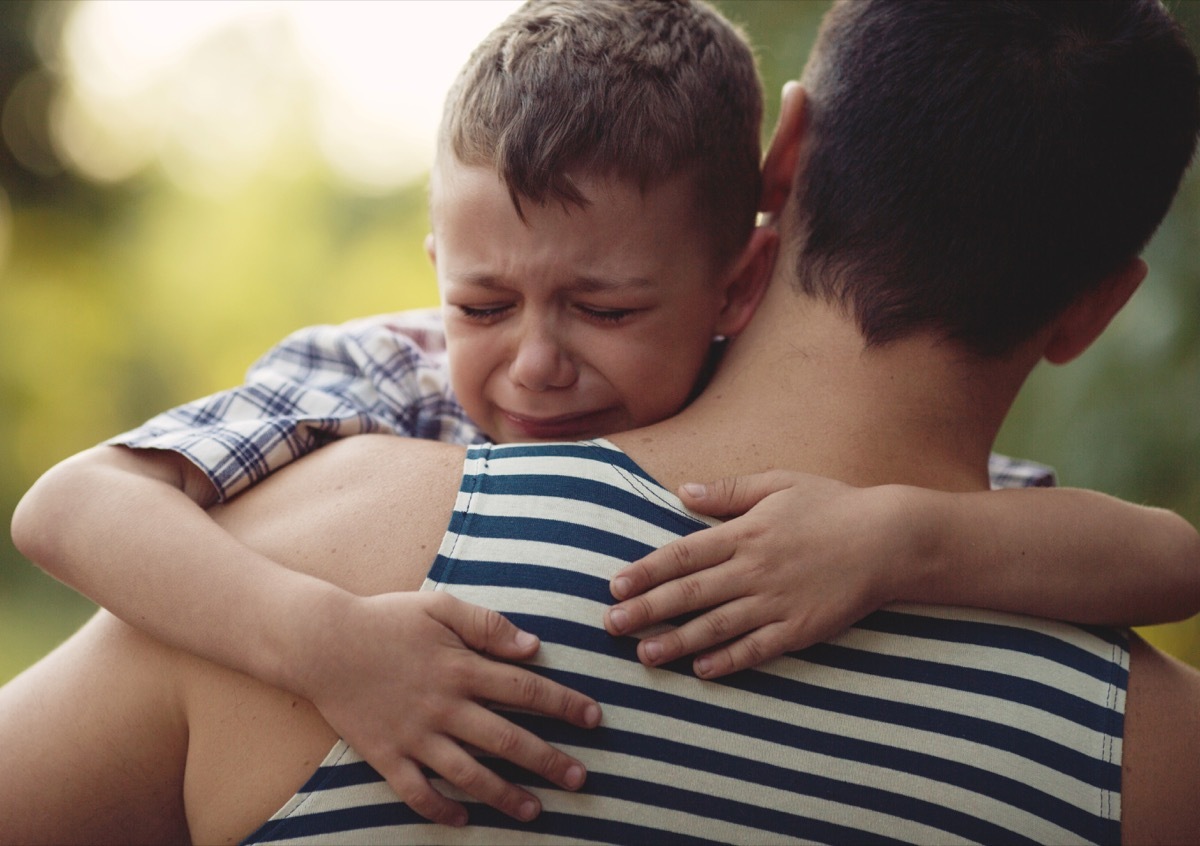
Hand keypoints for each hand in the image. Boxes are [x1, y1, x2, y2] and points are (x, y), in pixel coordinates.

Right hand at [295, 590, 600, 826]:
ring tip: (536, 811)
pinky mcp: (386, 755)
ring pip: (469, 774)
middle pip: (507, 740)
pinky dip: (440, 809)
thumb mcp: (439, 606)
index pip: (526, 690)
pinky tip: (464, 819)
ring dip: (505, 795)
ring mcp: (414, 736)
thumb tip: (533, 646)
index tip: (594, 718)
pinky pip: (417, 792)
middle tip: (580, 779)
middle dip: (548, 761)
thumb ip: (487, 625)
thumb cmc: (384, 619)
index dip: (564, 704)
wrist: (321, 642)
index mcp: (461, 668)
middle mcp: (443, 707)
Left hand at [604, 470, 912, 677]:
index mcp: (745, 533)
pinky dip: (729, 661)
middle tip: (611, 626)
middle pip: (690, 594)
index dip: (646, 571)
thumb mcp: (779, 483)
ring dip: (677, 642)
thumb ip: (729, 491)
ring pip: (717, 626)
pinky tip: (702, 671)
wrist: (890, 539)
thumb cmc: (832, 505)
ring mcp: (777, 602)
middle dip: (647, 610)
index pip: (683, 555)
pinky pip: (757, 649)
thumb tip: (683, 491)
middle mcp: (755, 569)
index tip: (615, 585)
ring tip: (645, 654)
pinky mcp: (800, 629)